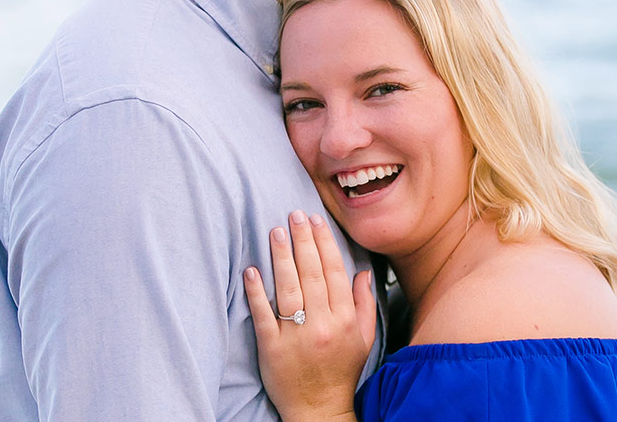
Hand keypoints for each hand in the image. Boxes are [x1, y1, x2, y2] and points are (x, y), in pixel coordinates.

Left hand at [244, 210, 375, 421]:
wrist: (318, 409)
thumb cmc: (341, 371)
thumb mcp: (364, 339)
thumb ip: (365, 304)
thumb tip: (363, 272)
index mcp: (344, 320)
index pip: (334, 272)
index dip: (325, 243)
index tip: (316, 221)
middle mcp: (322, 325)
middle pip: (312, 274)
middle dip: (303, 240)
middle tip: (294, 214)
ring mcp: (296, 336)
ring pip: (289, 289)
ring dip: (281, 257)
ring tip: (276, 231)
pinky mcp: (272, 348)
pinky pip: (264, 315)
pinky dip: (257, 292)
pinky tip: (251, 271)